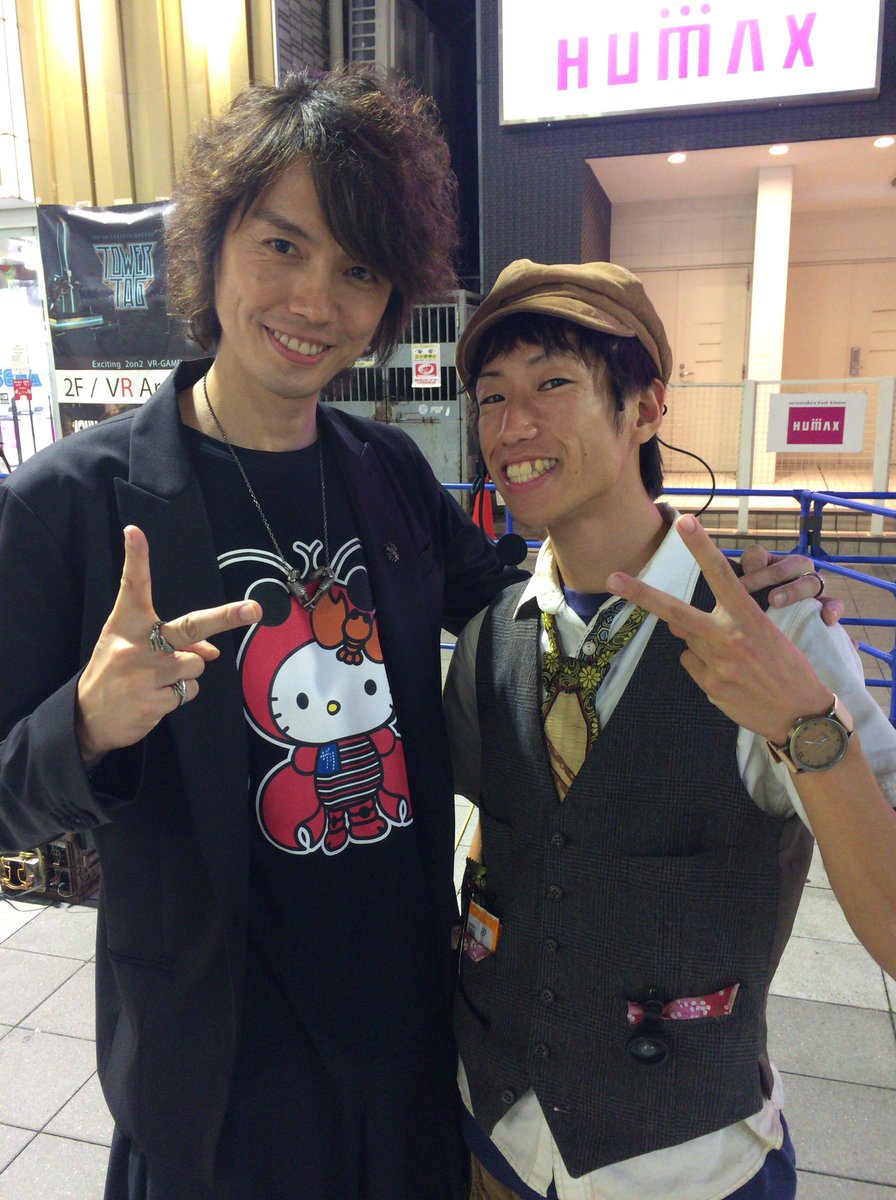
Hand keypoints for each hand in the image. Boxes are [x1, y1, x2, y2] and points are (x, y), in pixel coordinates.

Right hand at [76, 526, 260, 762]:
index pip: (133, 586)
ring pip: (197, 663)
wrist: (87, 716)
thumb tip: (213, 652)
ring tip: (158, 678)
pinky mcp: (154, 701)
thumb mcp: (133, 647)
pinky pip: (189, 690)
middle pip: (191, 627)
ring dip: (187, 671)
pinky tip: (156, 696)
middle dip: (226, 617)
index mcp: (126, 624)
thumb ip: (172, 641)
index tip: (134, 532)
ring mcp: (146, 674)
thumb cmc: (115, 671)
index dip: (135, 558)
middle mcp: (136, 645)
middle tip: (254, 609)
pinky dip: (180, 693)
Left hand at [607, 515, 831, 743]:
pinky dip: (703, 666)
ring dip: (700, 643)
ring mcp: (716, 665)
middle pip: (676, 611)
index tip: (685, 523)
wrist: (801, 717)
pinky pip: (692, 664)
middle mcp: (729, 639)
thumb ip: (724, 623)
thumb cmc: (788, 669)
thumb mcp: (768, 635)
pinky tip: (730, 676)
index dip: (701, 547)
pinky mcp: (710, 687)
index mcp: (750, 619)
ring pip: (687, 641)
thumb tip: (676, 624)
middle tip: (612, 578)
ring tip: (734, 658)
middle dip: (642, 594)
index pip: (722, 575)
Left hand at [739, 543, 843, 626]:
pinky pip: (834, 603)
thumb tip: (737, 585)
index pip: (758, 555)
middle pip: (790, 563)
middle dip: (772, 576)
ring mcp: (812, 586)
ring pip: (811, 581)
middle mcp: (795, 569)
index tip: (738, 587)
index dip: (749, 568)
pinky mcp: (826, 605)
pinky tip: (827, 619)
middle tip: (757, 593)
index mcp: (770, 563)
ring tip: (775, 602)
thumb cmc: (757, 606)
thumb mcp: (746, 593)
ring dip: (793, 591)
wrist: (778, 632)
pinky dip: (833, 609)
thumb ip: (743, 583)